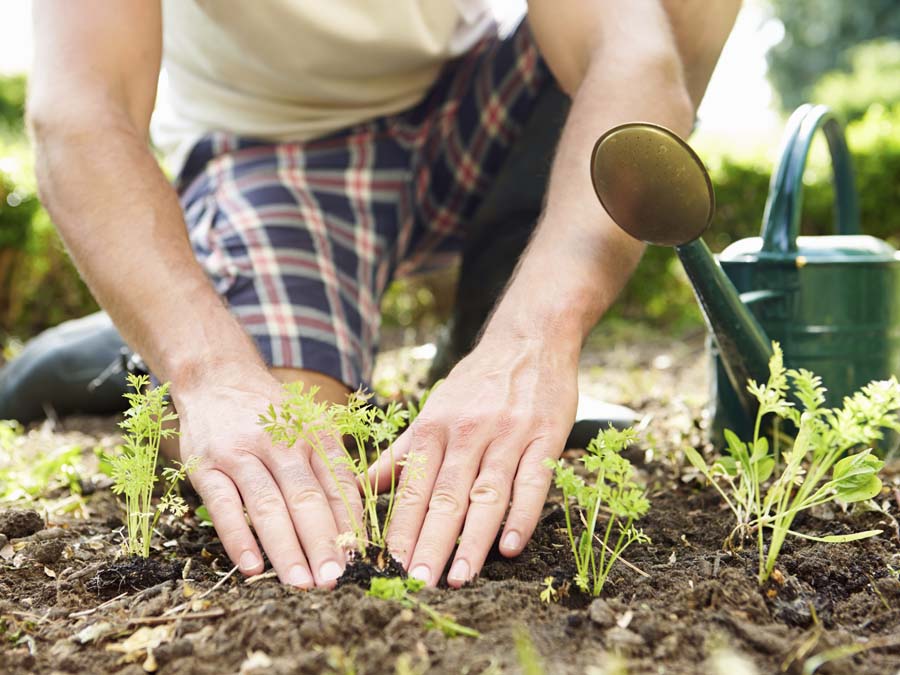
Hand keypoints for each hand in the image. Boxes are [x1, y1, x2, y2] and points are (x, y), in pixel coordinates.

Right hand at [173, 366, 362, 587]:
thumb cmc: (271, 413)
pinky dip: (238, 538)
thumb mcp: (308, 425)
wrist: (216, 377)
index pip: (338, 483)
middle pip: (306, 498)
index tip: (360, 558)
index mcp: (313, 433)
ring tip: (300, 582)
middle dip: (323, 543)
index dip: (350, 523)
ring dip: (286, 548)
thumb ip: (329, 466)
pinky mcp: (206, 465)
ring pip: (268, 505)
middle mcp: (280, 442)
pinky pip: (223, 506)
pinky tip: (252, 567)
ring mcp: (241, 453)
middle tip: (334, 579)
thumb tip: (354, 523)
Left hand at [370, 334, 578, 586]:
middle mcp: (467, 432)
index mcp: (434, 428)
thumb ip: (401, 453)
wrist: (528, 340)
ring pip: (486, 494)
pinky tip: (510, 547)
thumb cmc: (476, 383)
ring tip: (459, 578)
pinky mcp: (545, 437)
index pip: (413, 487)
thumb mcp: (433, 411)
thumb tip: (359, 487)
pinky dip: (521, 515)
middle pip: (446, 496)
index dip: (401, 529)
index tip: (387, 566)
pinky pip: (532, 482)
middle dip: (430, 543)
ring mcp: (508, 435)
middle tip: (417, 584)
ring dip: (473, 540)